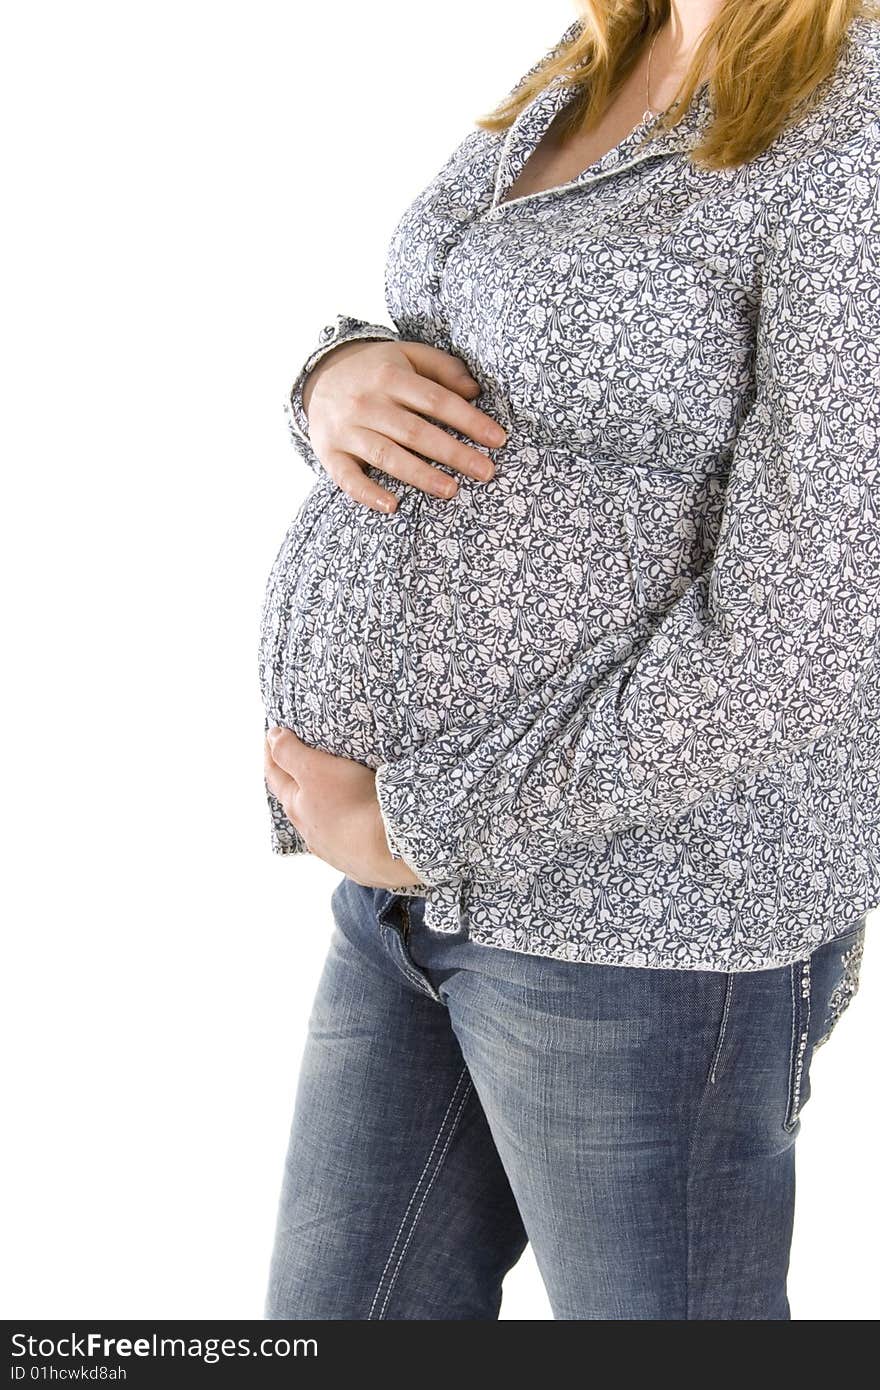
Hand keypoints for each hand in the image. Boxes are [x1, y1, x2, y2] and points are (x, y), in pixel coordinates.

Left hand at [264, 726, 424, 889]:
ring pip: (316, 823)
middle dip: (292, 781)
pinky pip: (341, 838)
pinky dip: (340, 826)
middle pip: (293, 801)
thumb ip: (291, 753)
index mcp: (294, 805)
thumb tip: (272, 737)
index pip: (275, 775)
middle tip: (294, 764)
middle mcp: (307, 829)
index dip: (271, 754)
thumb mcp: (315, 769)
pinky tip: (349, 825)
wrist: (386, 848)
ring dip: (316, 807)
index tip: (271, 737)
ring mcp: (330, 847)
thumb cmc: (350, 804)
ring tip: (324, 795)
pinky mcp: (353, 858)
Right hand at [301, 338, 507, 512]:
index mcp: (390, 376)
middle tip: (486, 472)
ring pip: (387, 456)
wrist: (319, 377)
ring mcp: (346, 430)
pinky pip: (348, 478)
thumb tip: (475, 391)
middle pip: (416, 432)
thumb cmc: (376, 371)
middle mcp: (367, 403)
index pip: (437, 401)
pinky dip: (368, 494)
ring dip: (421, 475)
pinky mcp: (329, 454)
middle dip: (454, 453)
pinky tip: (392, 506)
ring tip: (452, 490)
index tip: (497, 440)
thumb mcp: (408, 355)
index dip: (470, 420)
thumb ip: (443, 368)